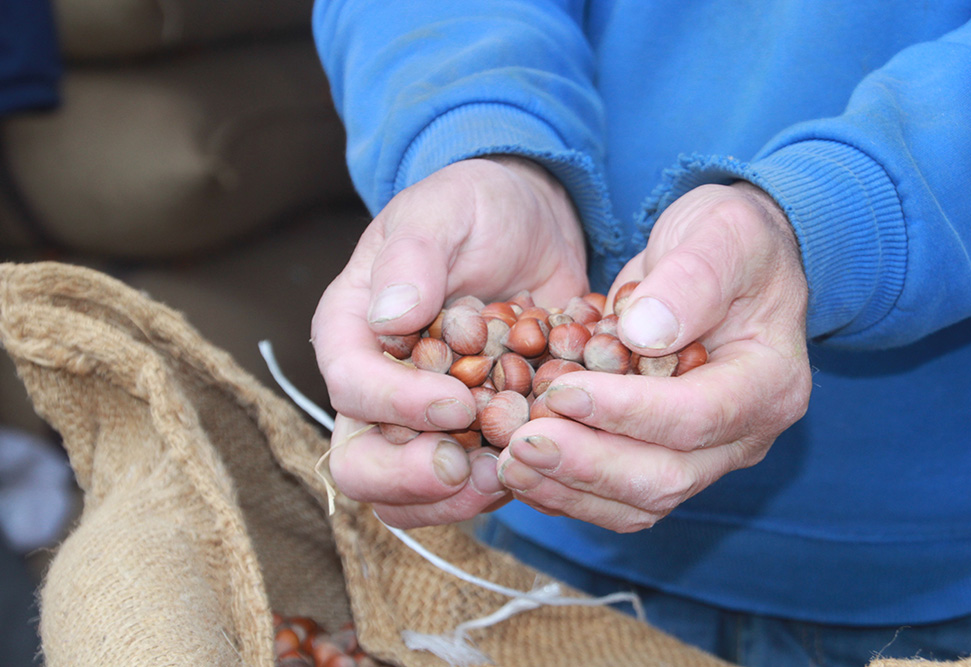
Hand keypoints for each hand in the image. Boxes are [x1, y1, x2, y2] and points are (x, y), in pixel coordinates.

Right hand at [312, 157, 588, 527]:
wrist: (529, 225)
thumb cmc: (475, 207)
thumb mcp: (444, 210)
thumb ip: (414, 257)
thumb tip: (390, 319)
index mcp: (352, 332)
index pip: (351, 388)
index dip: (396, 406)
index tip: (458, 402)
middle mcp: (377, 386)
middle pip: (363, 465)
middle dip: (413, 479)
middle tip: (475, 469)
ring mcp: (423, 420)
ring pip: (412, 496)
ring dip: (459, 498)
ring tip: (513, 472)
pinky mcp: (472, 436)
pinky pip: (472, 485)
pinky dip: (505, 483)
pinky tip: (543, 460)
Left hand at [495, 182, 811, 531]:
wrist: (723, 260)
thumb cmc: (728, 240)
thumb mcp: (722, 233)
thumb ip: (692, 279)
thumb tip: (644, 334)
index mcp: (768, 384)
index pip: (696, 417)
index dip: (626, 412)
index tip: (563, 393)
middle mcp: (742, 436)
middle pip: (665, 478)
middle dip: (587, 466)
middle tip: (521, 444)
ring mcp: (704, 457)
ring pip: (637, 502)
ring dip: (568, 490)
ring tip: (509, 463)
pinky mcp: (664, 459)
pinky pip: (616, 497)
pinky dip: (565, 491)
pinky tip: (518, 472)